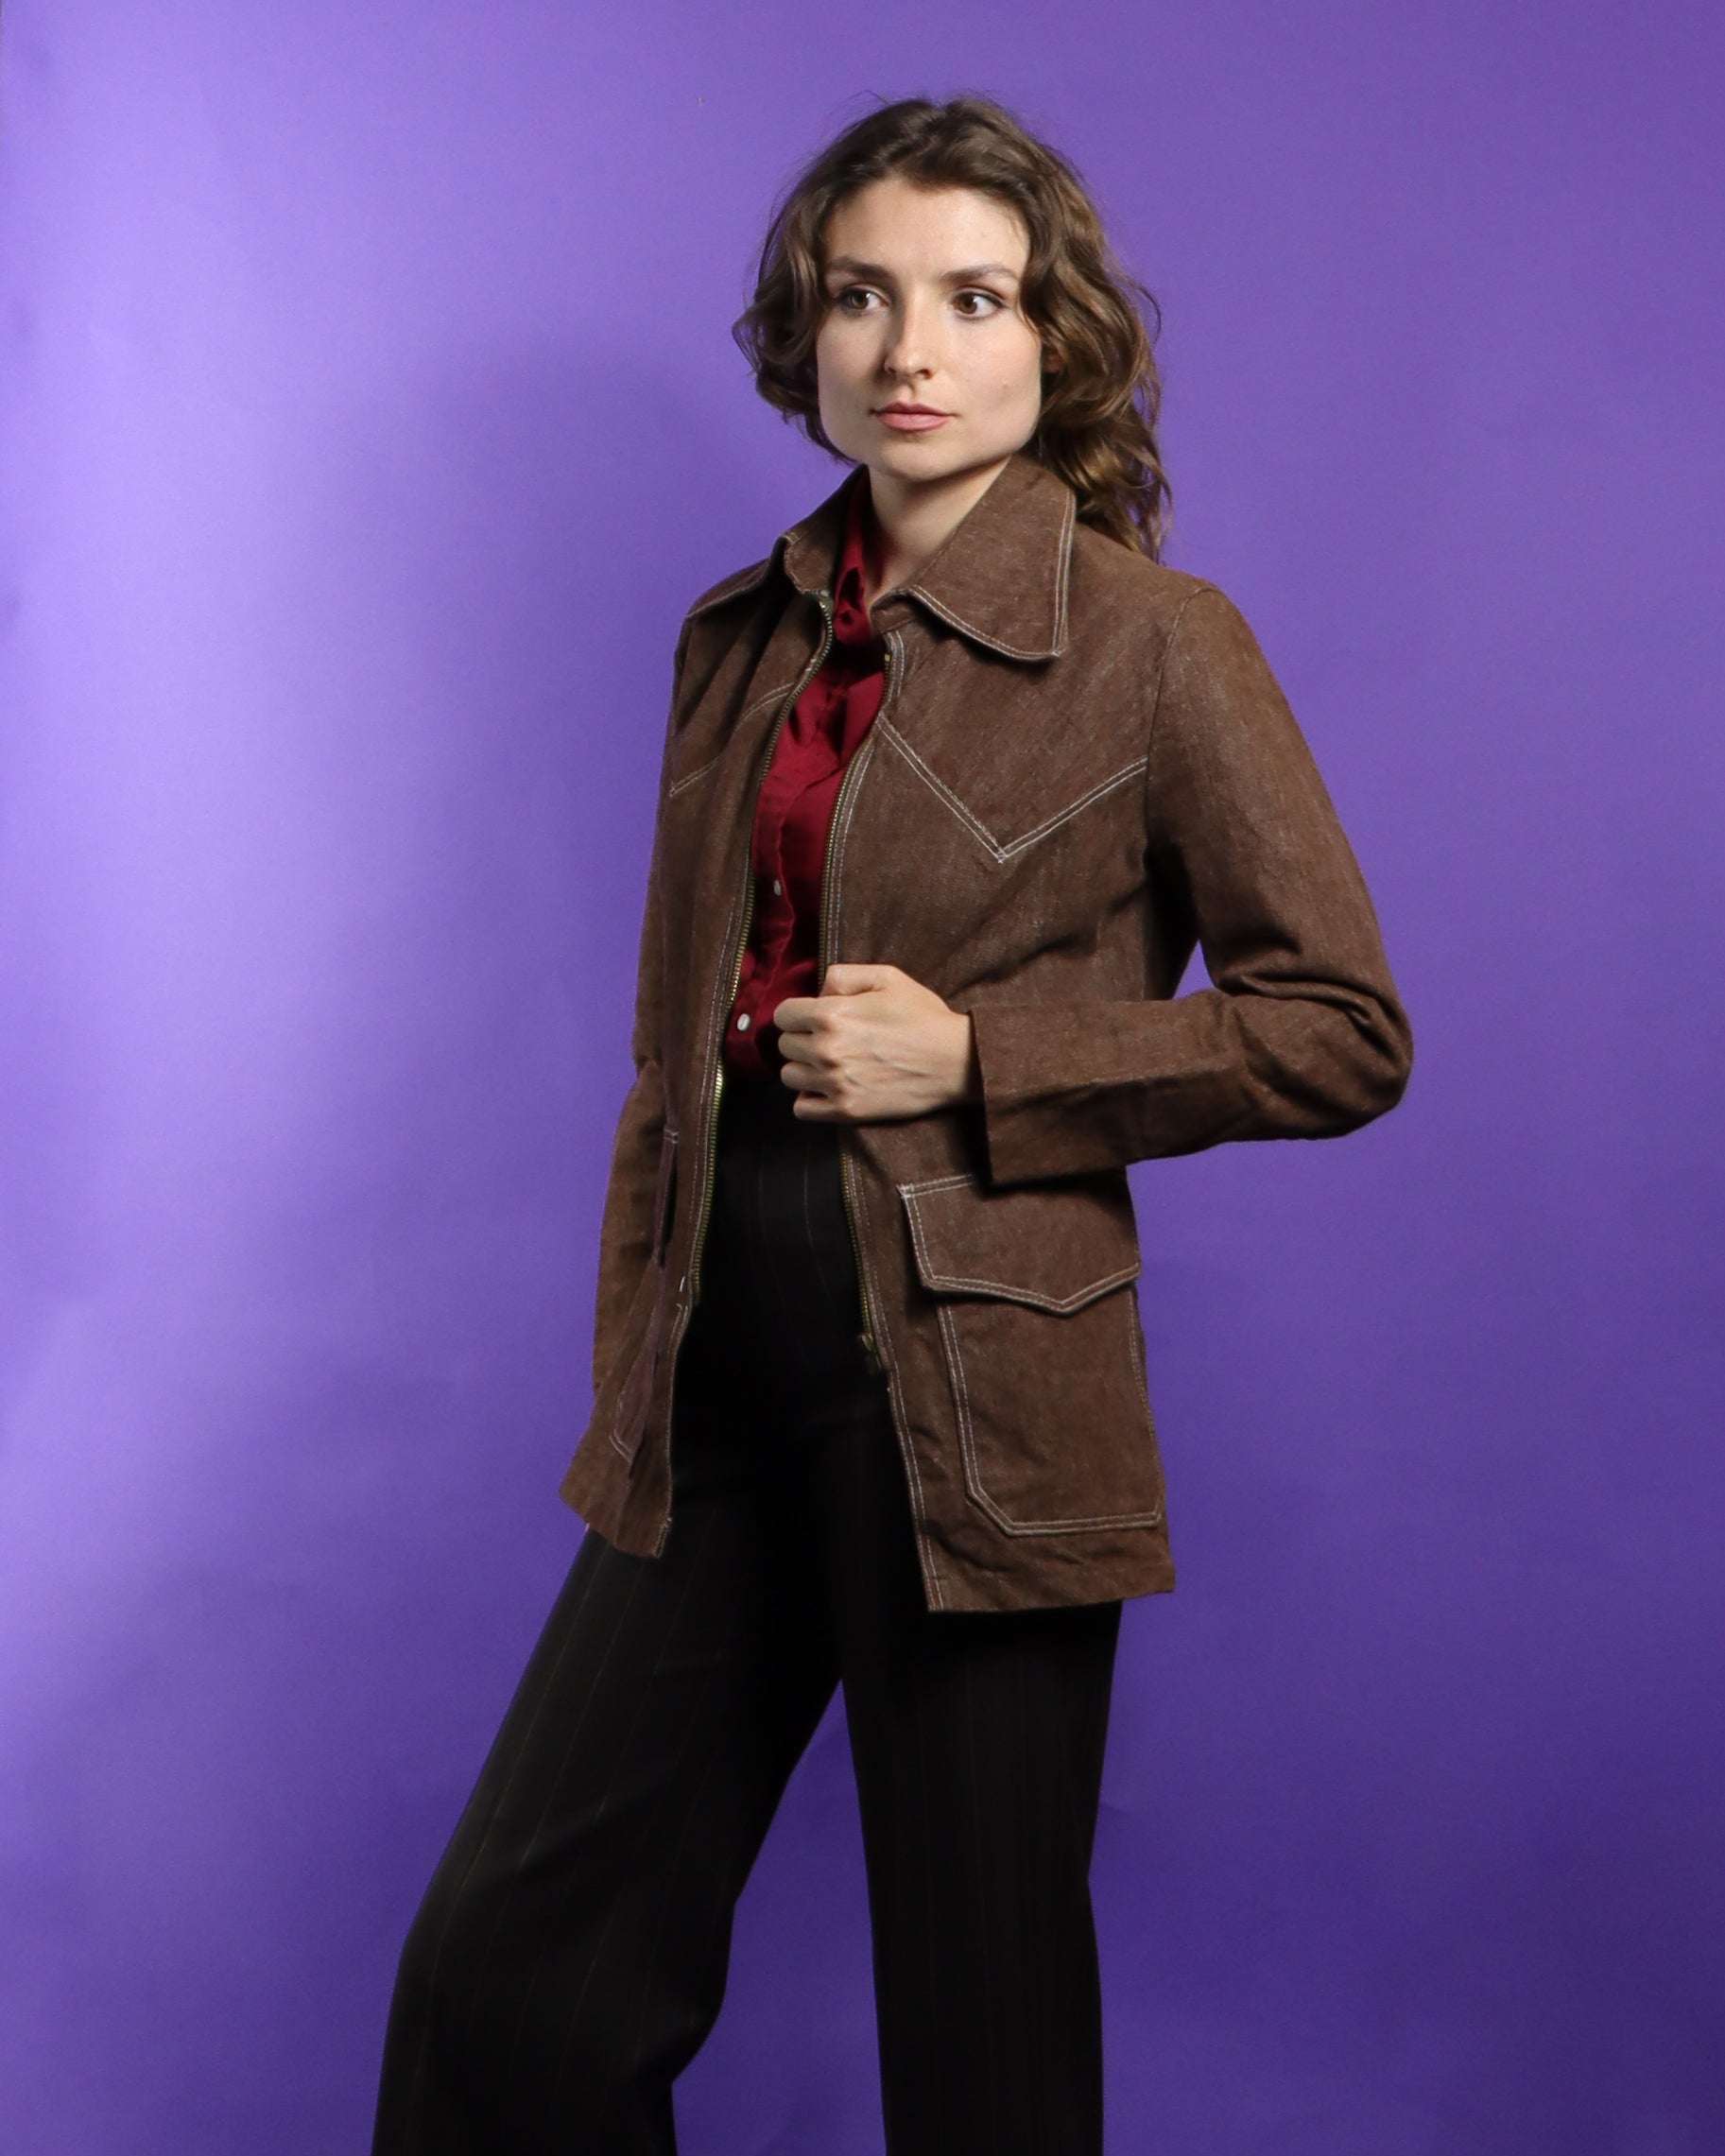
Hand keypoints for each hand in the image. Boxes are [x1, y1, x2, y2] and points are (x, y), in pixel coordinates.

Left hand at [773, 963, 979, 1121]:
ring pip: (790, 1076)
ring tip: (827, 1064)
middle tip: (827, 1040)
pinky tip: (827, 1088)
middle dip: (802, 1039)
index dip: (796, 1013)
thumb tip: (818, 991)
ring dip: (804, 1068)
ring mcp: (835, 1083)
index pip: (783, 1015)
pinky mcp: (846, 1110)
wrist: (955, 1061)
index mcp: (831, 1014)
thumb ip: (844, 976)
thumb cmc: (923, 1016)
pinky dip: (809, 1099)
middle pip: (785, 1046)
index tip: (811, 1018)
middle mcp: (826, 1050)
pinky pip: (802, 1108)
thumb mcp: (887, 978)